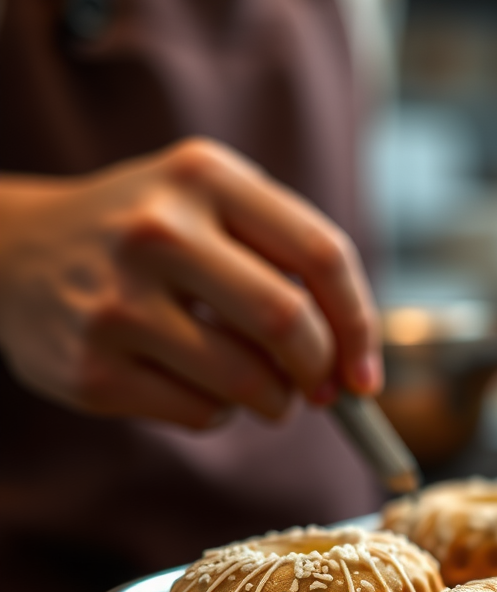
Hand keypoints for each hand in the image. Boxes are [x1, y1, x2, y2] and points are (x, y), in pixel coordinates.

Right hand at [0, 138, 381, 428]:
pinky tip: (197, 385)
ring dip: (275, 402)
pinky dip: (221, 413)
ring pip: (248, 382)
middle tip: (321, 390)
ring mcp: (117, 302)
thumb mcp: (211, 207)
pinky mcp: (92, 368)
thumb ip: (287, 262)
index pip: (322, 254)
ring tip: (263, 391)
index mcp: (204, 177)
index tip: (366, 374)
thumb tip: (353, 362)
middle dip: (320, 371)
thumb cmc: (148, 237)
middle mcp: (157, 230)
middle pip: (288, 322)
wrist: (14, 252)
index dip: (359, 324)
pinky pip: (201, 414)